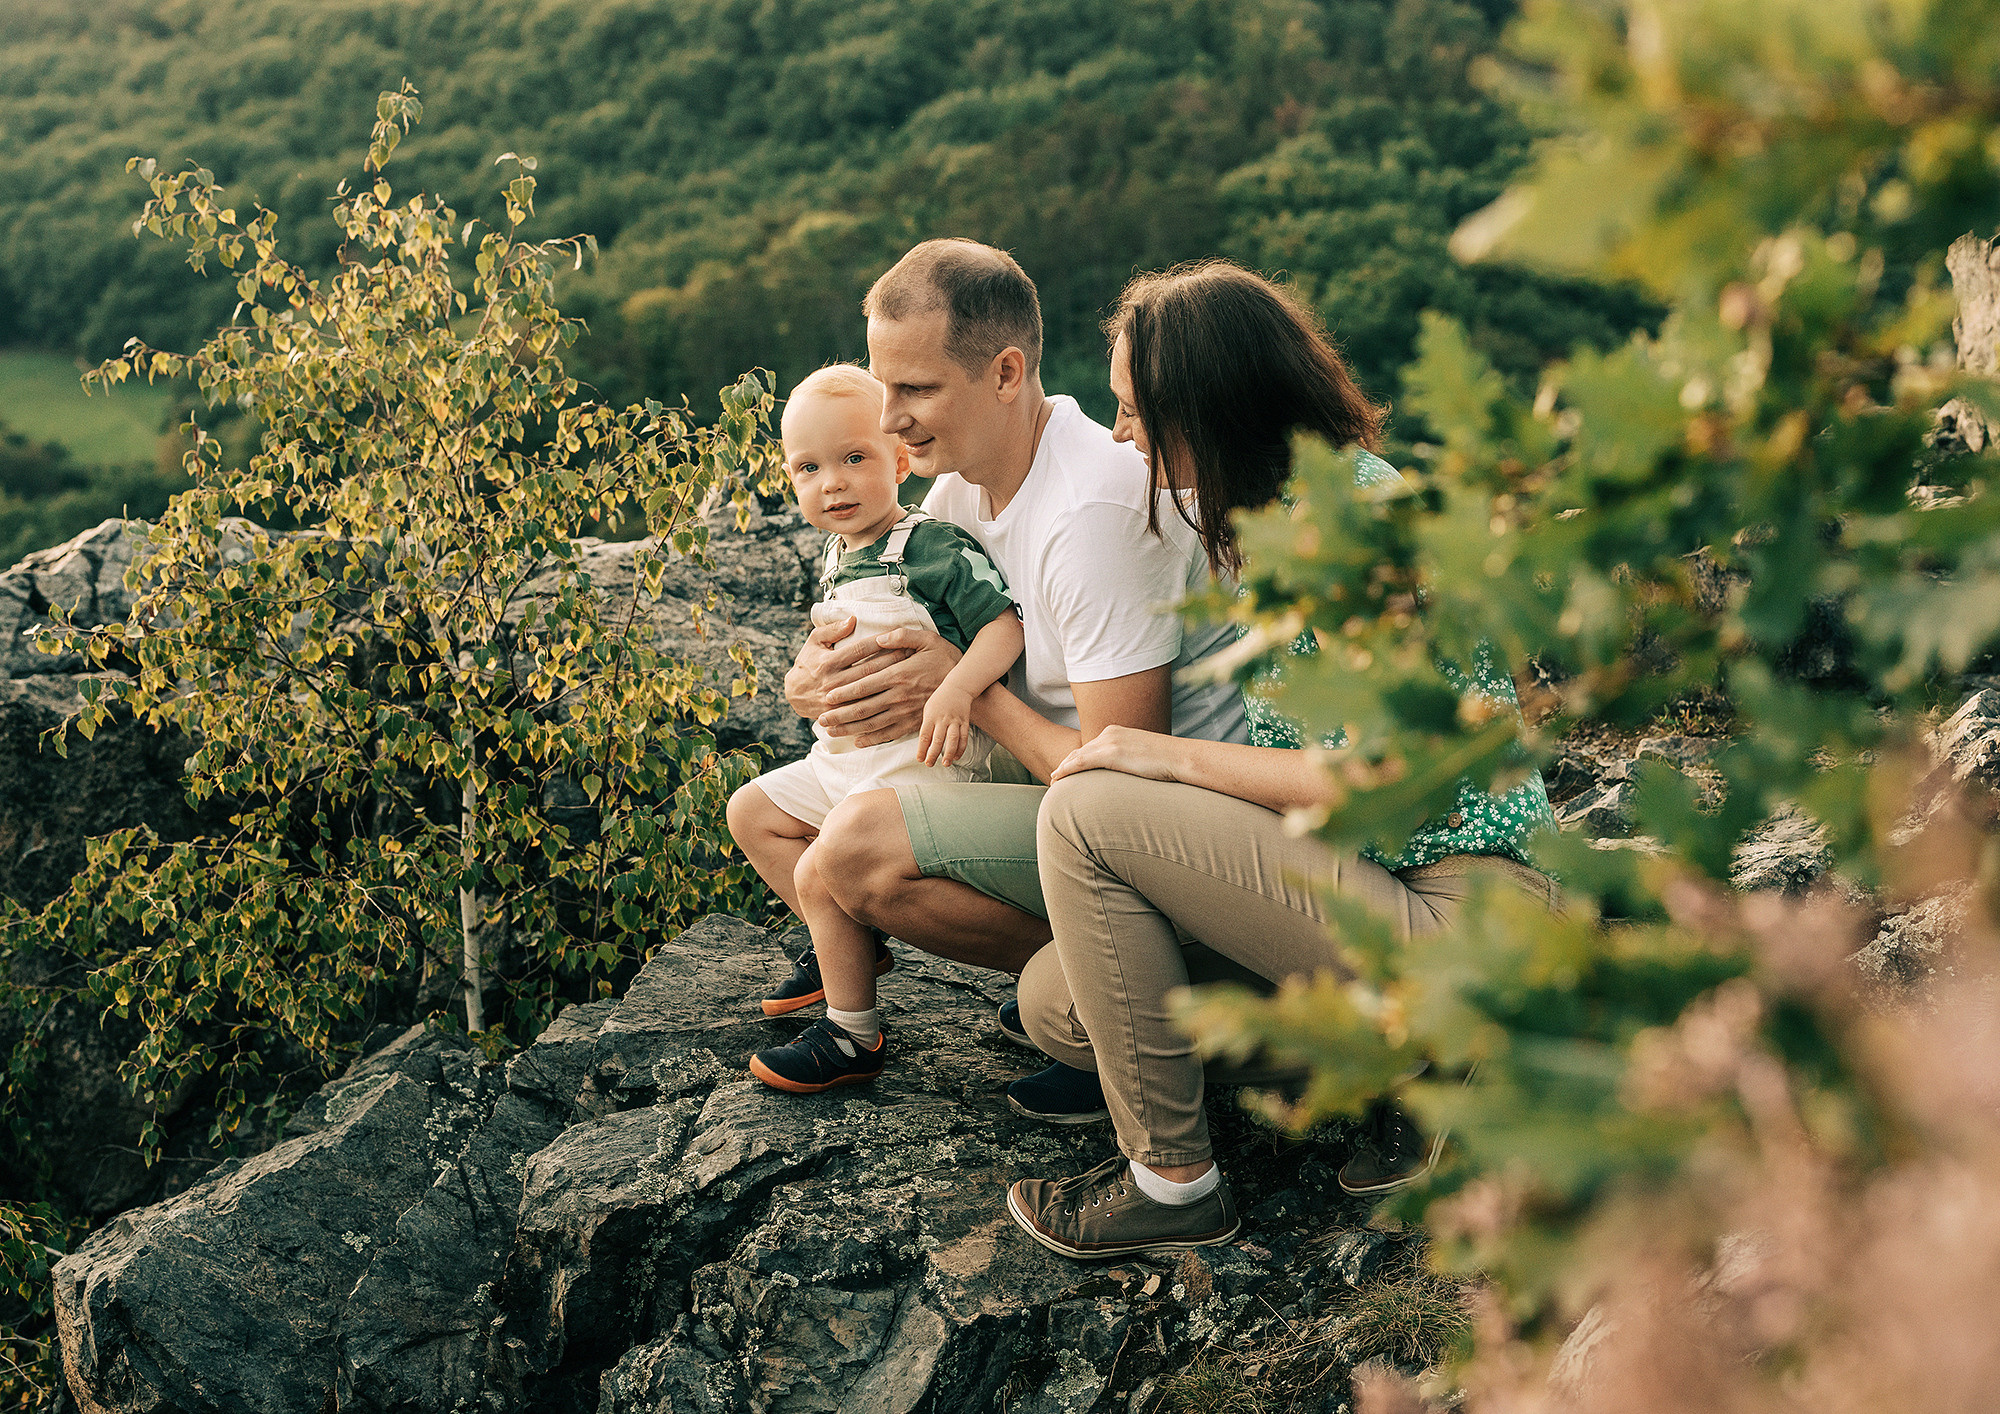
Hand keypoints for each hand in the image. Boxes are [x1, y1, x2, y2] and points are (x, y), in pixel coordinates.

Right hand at [784, 614, 913, 721]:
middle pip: (870, 669)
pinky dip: (882, 701)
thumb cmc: (807, 663)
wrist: (794, 695)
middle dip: (892, 659)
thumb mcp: (814, 642)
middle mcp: (834, 681)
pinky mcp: (841, 713)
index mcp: (829, 662)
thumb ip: (832, 630)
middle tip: (911, 651)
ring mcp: (838, 699)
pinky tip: (897, 693)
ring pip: (871, 689)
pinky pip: (865, 707)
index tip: (898, 636)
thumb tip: (853, 619)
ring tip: (910, 670)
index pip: (860, 649)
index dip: (880, 642)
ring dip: (891, 679)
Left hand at [818, 627, 961, 747]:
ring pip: (872, 723)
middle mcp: (899, 695)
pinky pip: (889, 734)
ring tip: (831, 731)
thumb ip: (902, 636)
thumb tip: (879, 638)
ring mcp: (906, 712)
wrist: (967, 685)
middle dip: (839, 714)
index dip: (843, 691)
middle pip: (863, 707)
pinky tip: (858, 741)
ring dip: (849, 728)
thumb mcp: (927, 639)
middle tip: (820, 718)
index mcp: (899, 673)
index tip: (826, 696)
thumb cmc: (946, 658)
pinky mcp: (914, 723)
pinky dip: (872, 739)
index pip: (864, 684)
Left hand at [919, 684, 974, 766]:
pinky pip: (964, 737)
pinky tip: (957, 757)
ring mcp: (955, 721)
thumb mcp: (929, 709)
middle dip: (933, 754)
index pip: (925, 735)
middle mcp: (943, 719)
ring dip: (949, 753)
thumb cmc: (939, 700)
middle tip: (929, 764)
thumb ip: (927, 726)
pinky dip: (961, 748)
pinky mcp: (965, 722)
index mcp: (931, 716)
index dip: (922, 749)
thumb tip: (926, 745)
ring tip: (945, 763)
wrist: (958, 687)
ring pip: (953, 739)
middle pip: (938, 740)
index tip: (920, 759)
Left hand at [1049, 724, 1187, 783]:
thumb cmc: (1168, 761)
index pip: (1090, 746)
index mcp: (1117, 731)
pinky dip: (1067, 770)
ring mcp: (1110, 742)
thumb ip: (1130, 759)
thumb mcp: (1144, 755)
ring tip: (1053, 780)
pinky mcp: (1111, 753)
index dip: (1076, 758)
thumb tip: (1128, 773)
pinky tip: (1058, 778)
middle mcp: (1110, 733)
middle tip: (1055, 777)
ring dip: (1063, 768)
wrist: (1181, 757)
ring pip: (1077, 756)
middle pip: (1080, 750)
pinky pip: (1082, 762)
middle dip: (1066, 763)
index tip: (1067, 770)